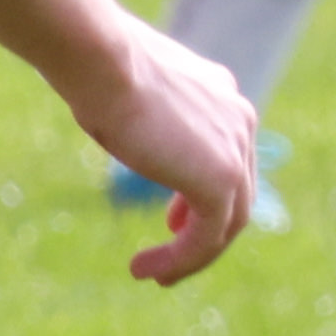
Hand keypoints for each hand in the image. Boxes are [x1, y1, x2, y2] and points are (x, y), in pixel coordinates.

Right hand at [63, 15, 257, 283]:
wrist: (101, 59)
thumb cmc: (96, 66)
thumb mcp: (129, 90)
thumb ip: (143, 111)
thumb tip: (118, 113)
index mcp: (222, 96)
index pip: (227, 158)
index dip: (202, 197)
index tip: (173, 219)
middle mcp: (239, 119)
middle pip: (236, 196)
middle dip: (203, 233)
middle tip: (170, 262)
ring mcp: (236, 149)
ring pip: (227, 223)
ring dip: (190, 256)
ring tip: (153, 275)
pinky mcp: (221, 179)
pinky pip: (207, 237)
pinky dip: (181, 260)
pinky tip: (149, 270)